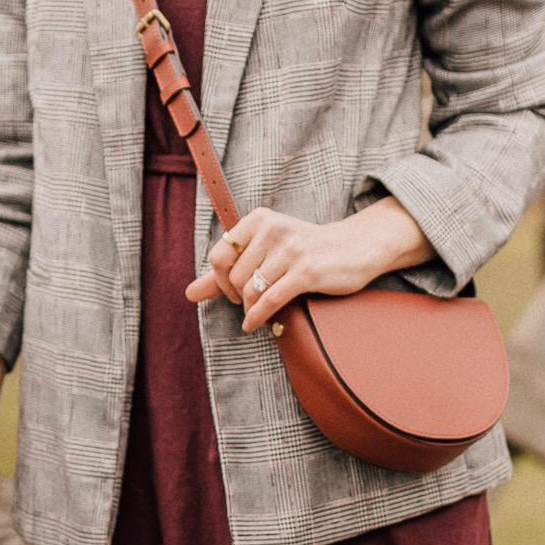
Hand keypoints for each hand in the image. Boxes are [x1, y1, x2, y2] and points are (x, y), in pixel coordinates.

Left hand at [187, 202, 420, 332]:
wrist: (355, 248)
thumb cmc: (305, 252)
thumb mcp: (265, 252)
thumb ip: (226, 272)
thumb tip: (188, 294)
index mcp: (260, 220)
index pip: (220, 255)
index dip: (219, 280)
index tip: (231, 291)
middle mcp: (274, 230)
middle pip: (234, 276)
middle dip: (237, 297)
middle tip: (247, 303)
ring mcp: (291, 250)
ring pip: (251, 290)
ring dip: (249, 309)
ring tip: (256, 313)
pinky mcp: (306, 271)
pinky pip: (269, 300)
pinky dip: (257, 318)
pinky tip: (255, 325)